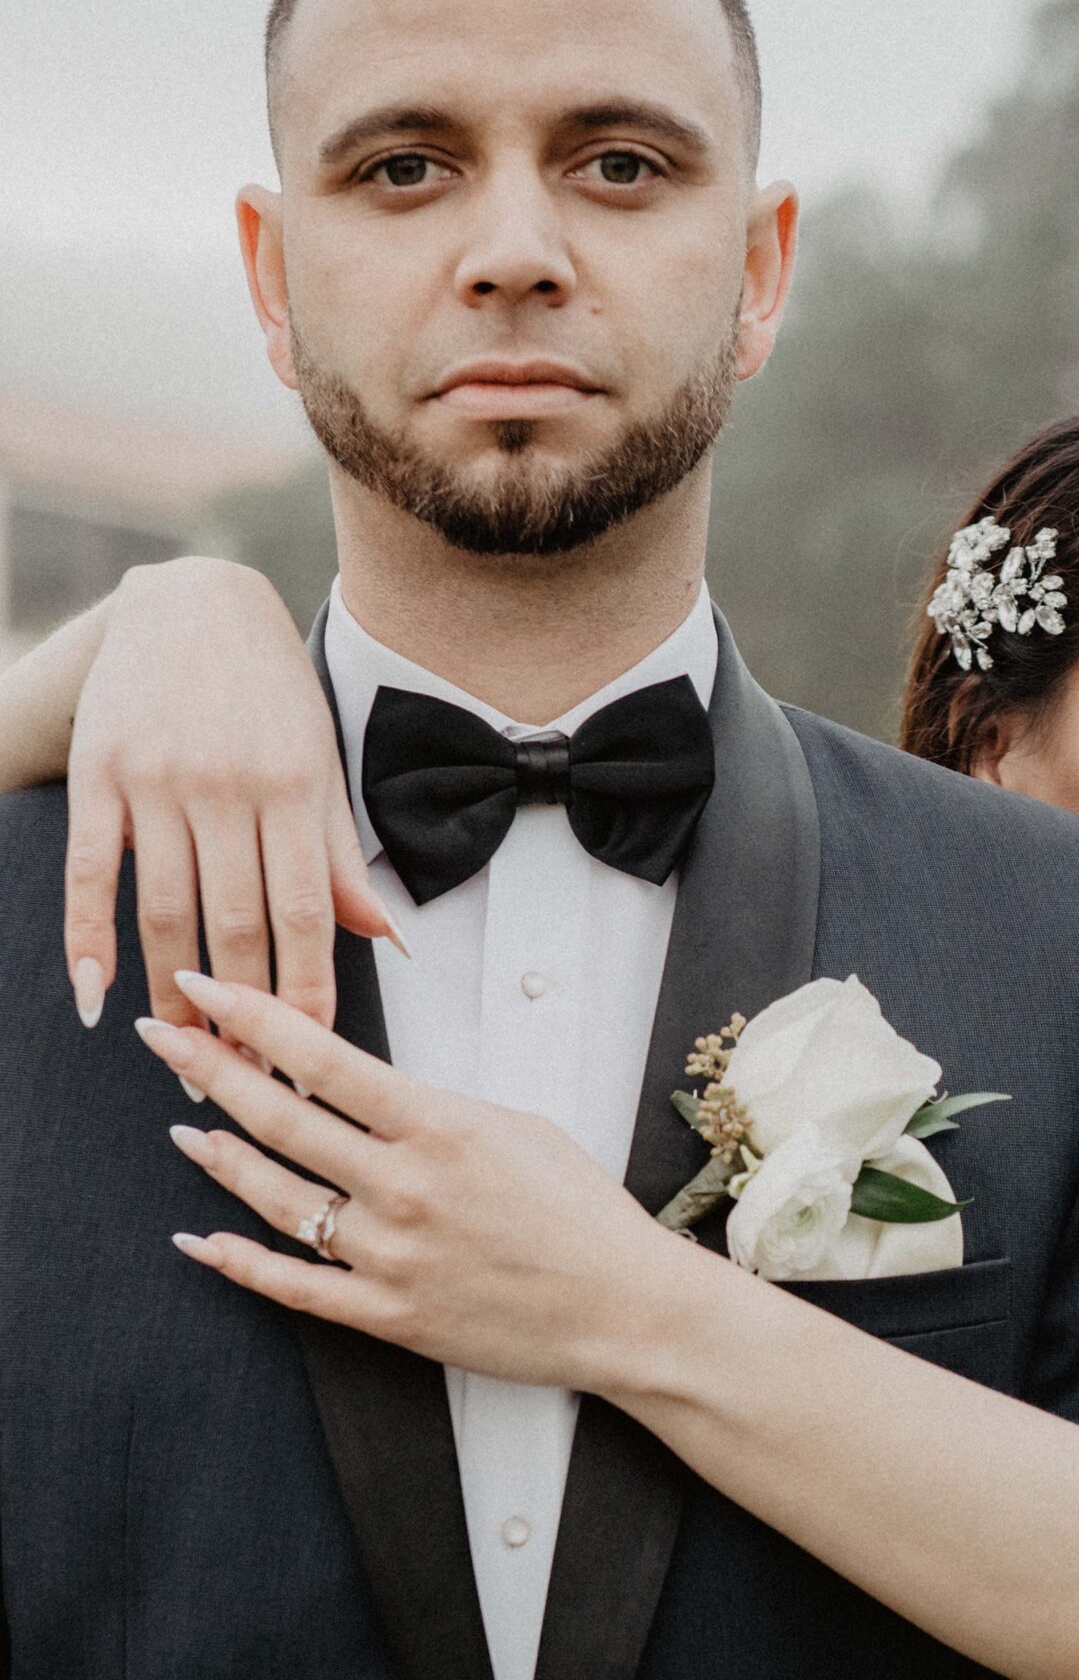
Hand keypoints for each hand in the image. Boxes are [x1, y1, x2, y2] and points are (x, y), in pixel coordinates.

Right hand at [66, 559, 394, 1031]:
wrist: (192, 601)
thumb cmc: (271, 694)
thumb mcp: (321, 761)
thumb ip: (342, 855)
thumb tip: (388, 940)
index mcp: (294, 786)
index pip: (304, 914)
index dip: (305, 993)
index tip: (308, 1058)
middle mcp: (227, 786)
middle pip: (234, 924)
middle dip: (243, 1012)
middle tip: (246, 1079)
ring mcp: (158, 780)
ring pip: (166, 910)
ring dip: (175, 992)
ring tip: (186, 1051)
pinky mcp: (100, 773)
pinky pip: (93, 871)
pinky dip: (89, 937)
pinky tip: (96, 995)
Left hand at [136, 971, 687, 1388]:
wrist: (627, 1308)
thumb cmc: (584, 1213)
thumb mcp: (519, 1127)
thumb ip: (435, 1110)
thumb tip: (369, 1094)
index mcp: (441, 1126)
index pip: (322, 1059)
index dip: (253, 1018)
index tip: (206, 988)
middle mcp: (405, 1187)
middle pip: (281, 1119)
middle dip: (210, 1069)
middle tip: (160, 1037)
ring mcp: (392, 1256)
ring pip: (277, 1199)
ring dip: (219, 1159)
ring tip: (183, 1126)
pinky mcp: (390, 1316)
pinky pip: (296, 1287)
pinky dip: (240, 1262)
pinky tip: (202, 1239)